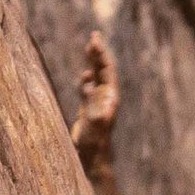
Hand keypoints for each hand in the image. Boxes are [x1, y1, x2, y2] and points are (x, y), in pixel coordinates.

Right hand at [71, 31, 120, 169]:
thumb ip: (100, 111)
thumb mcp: (97, 126)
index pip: (107, 70)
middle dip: (98, 53)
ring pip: (96, 78)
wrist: (92, 158)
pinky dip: (86, 81)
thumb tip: (103, 95)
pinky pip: (88, 91)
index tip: (94, 40)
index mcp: (110, 97)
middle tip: (94, 35)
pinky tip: (85, 76)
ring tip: (90, 48)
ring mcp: (97, 104)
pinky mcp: (89, 111)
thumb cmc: (95, 143)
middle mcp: (106, 98)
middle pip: (103, 70)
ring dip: (92, 63)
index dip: (101, 54)